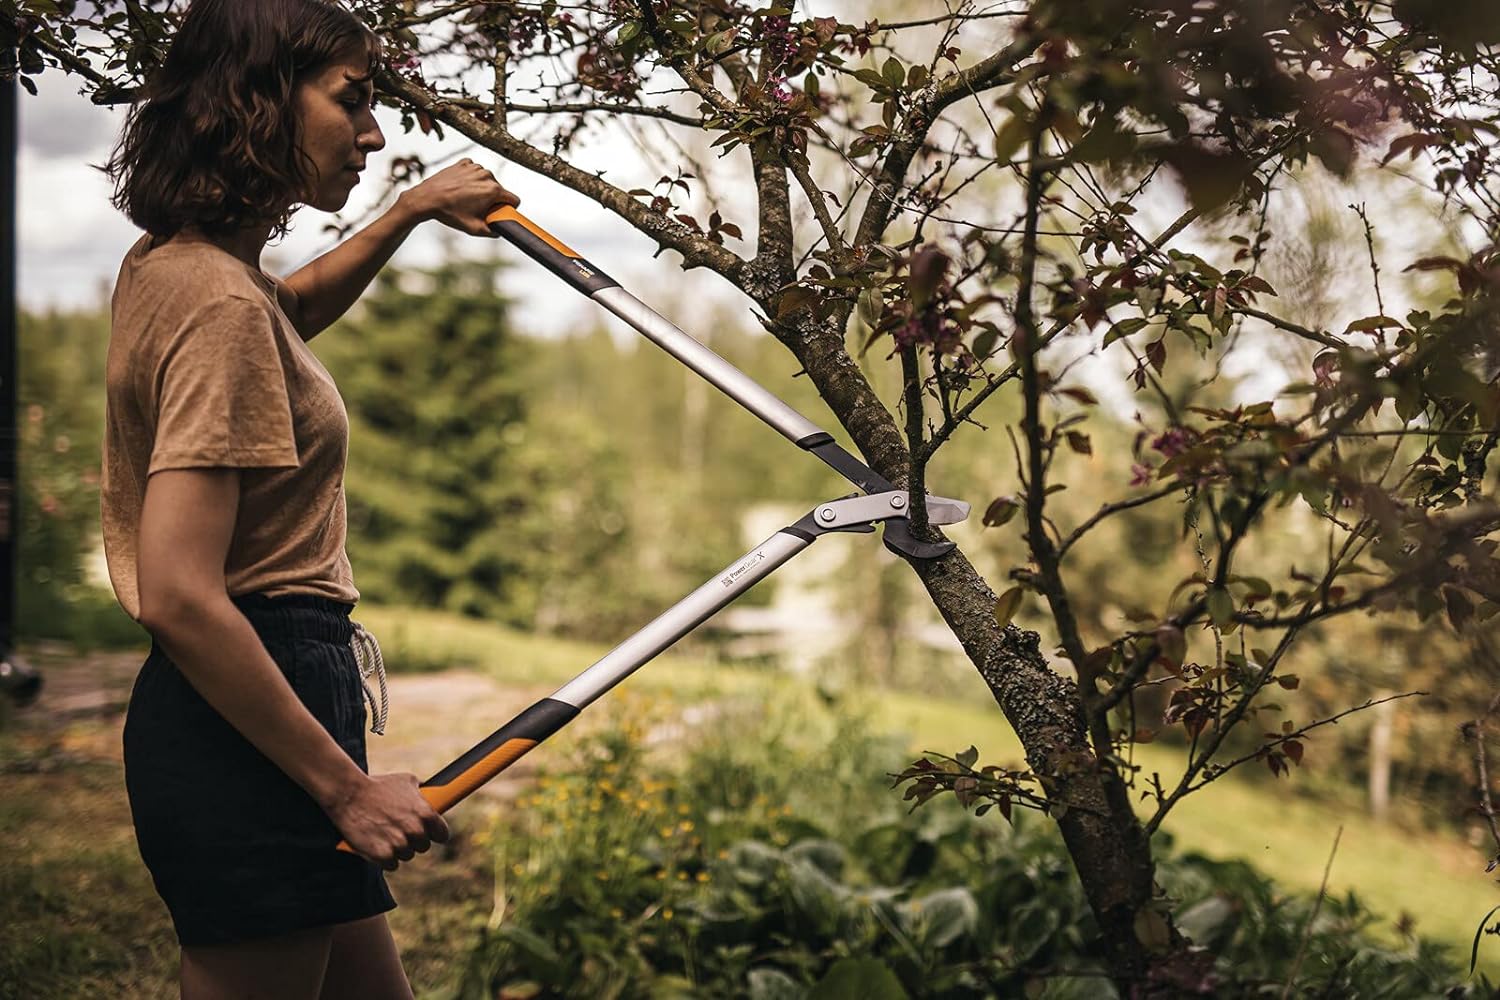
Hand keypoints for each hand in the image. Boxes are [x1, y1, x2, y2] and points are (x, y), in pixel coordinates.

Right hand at [326, 772, 449, 869]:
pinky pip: (391, 864)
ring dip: (398, 848)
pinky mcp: (382, 855)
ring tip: (385, 833)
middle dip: (414, 839)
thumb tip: (434, 796)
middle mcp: (416, 831)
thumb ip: (423, 794)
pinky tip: (377, 844)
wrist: (348, 794)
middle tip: (400, 829)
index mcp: (426, 814)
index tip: (430, 833)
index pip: (443, 835)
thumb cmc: (378, 785)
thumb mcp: (407, 782)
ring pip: (407, 855)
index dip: (435, 833)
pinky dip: (385, 858)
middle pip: (423, 846)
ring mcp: (399, 845)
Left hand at [399, 158, 519, 236]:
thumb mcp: (473, 228)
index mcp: (493, 190)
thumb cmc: (449, 213)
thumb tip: (500, 231)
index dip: (508, 208)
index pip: (514, 199)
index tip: (498, 212)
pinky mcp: (464, 163)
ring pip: (487, 180)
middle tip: (476, 208)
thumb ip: (492, 231)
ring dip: (481, 188)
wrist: (427, 198)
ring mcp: (475, 167)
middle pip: (499, 190)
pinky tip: (461, 186)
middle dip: (492, 199)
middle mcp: (487, 175)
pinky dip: (470, 178)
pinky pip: (474, 171)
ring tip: (466, 198)